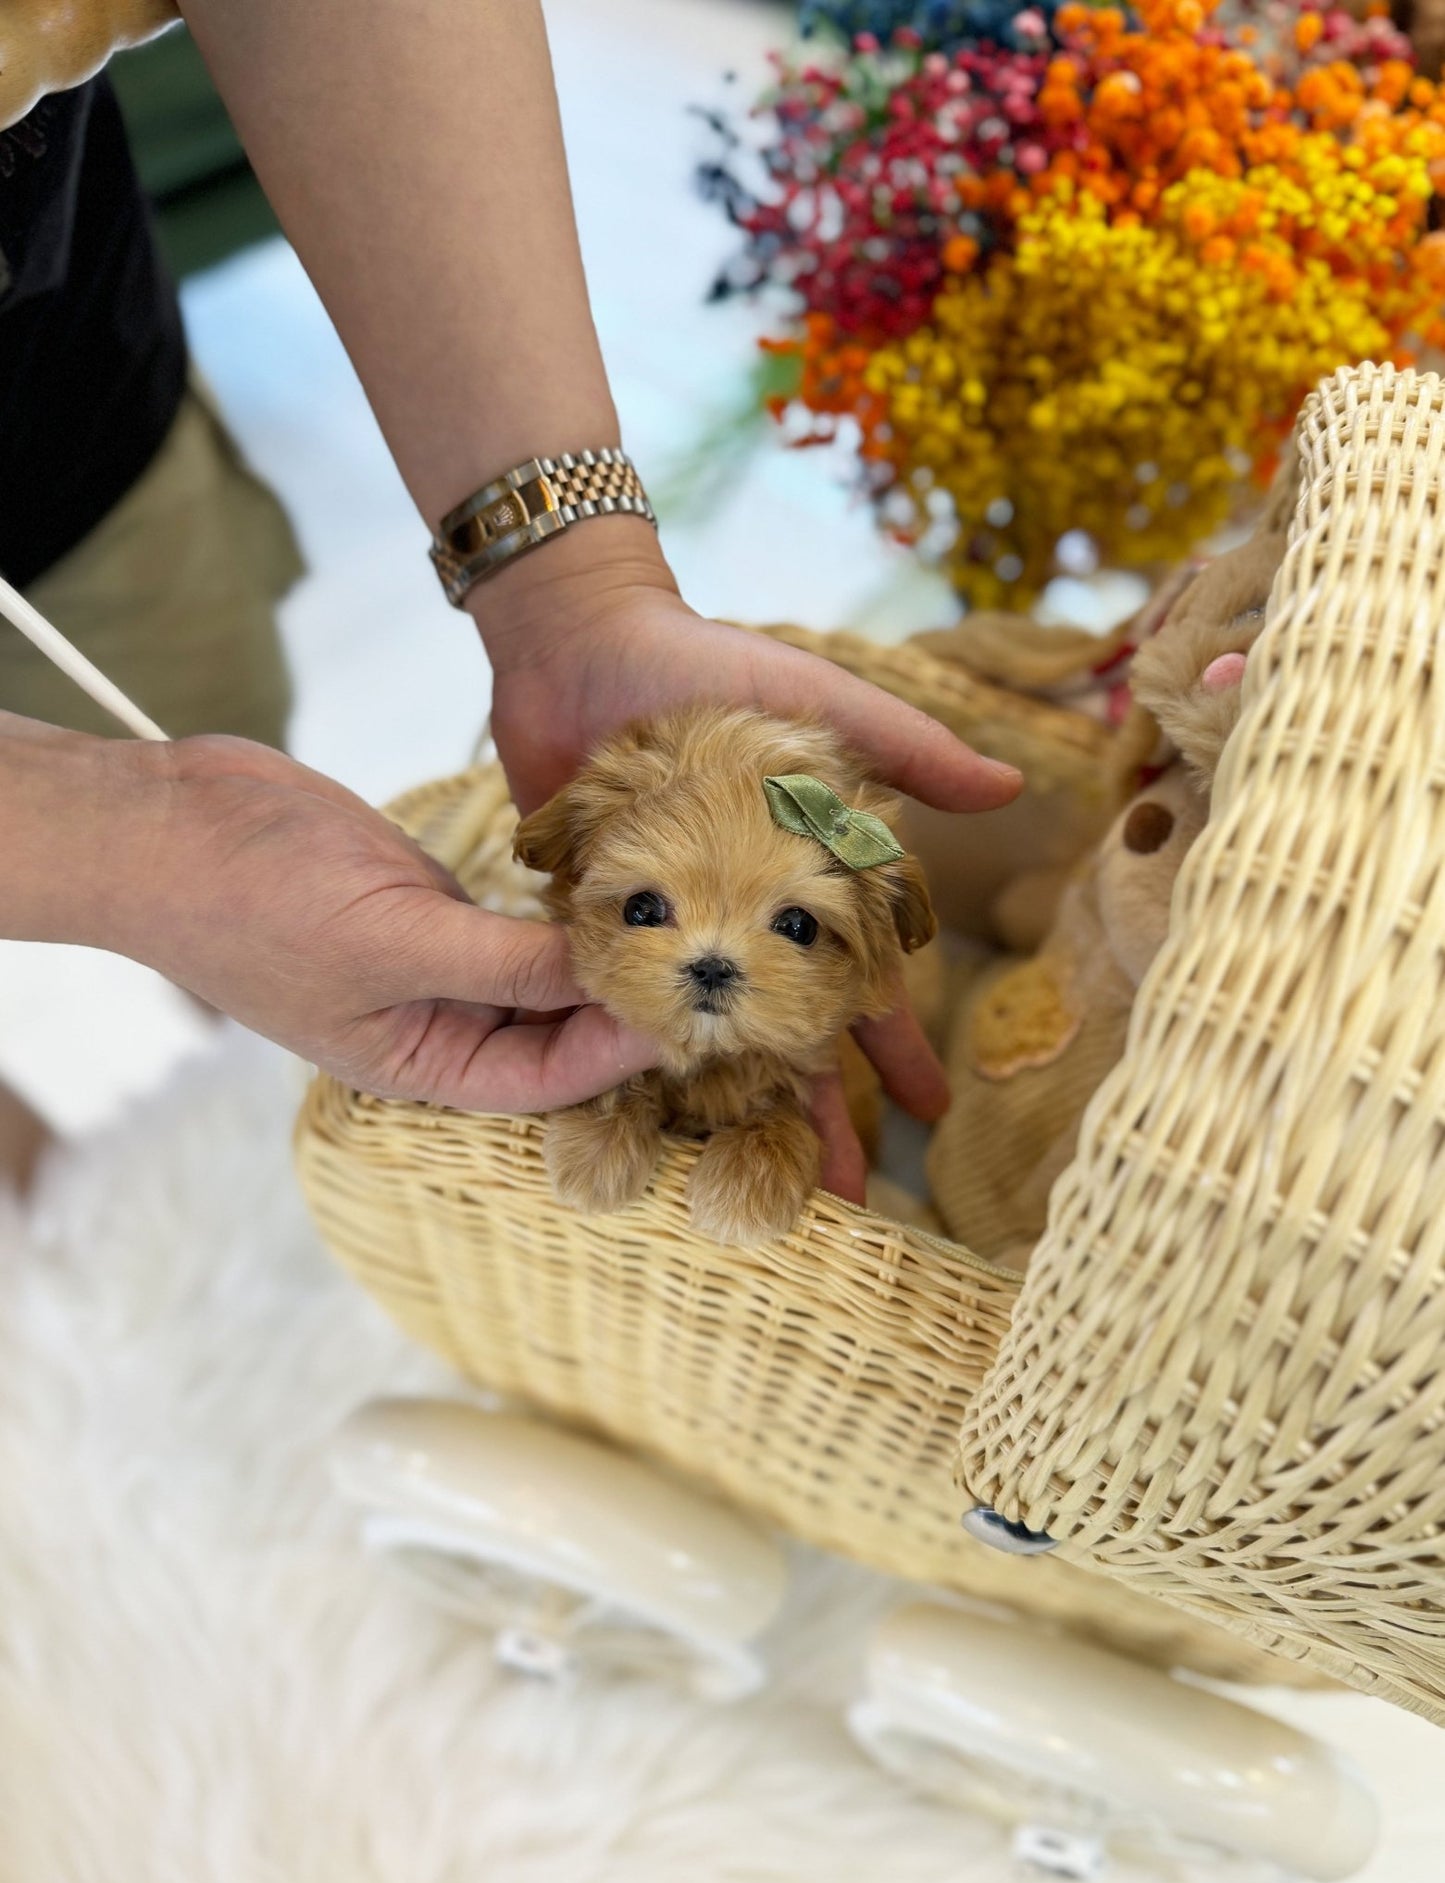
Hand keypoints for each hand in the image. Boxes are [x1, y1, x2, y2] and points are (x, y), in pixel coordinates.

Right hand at [77, 733, 655, 1111]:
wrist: (167, 820)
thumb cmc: (253, 898)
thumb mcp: (391, 938)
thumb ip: (503, 962)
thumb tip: (607, 976)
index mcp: (417, 1062)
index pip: (545, 1079)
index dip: (618, 1050)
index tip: (687, 1007)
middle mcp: (436, 1022)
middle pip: (556, 1034)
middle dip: (624, 1006)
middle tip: (708, 963)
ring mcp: (437, 959)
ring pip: (544, 974)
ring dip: (603, 954)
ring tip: (684, 923)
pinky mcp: (436, 901)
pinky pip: (520, 919)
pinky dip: (567, 907)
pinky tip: (624, 883)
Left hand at [474, 523, 1012, 1199]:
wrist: (583, 647)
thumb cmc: (710, 669)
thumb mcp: (820, 704)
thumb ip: (906, 746)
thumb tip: (1013, 788)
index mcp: (799, 885)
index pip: (858, 981)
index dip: (896, 1045)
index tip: (930, 1111)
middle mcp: (736, 925)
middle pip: (785, 1037)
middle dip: (819, 1113)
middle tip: (848, 1194)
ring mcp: (667, 937)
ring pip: (706, 1044)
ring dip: (727, 1114)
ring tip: (745, 1189)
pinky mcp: (595, 934)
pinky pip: (616, 1015)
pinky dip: (626, 1070)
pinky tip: (642, 1134)